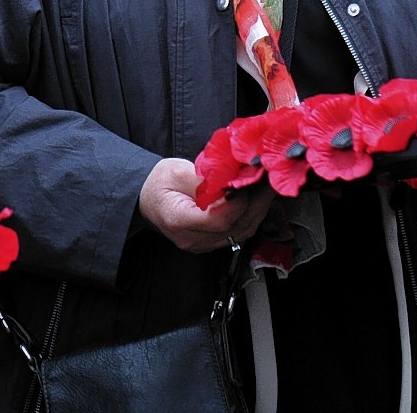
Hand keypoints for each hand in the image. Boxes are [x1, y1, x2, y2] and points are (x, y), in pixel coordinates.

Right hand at [138, 157, 275, 253]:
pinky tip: (258, 200)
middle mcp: (192, 239)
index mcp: (179, 220)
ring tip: (267, 188)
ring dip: (259, 210)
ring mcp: (202, 245)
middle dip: (257, 203)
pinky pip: (238, 233)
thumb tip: (234, 177)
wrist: (147, 198)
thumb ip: (206, 178)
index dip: (238, 203)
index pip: (218, 220)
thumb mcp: (177, 170)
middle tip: (269, 181)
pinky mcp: (211, 243)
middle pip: (235, 228)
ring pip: (242, 232)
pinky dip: (251, 216)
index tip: (248, 182)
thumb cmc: (158, 183)